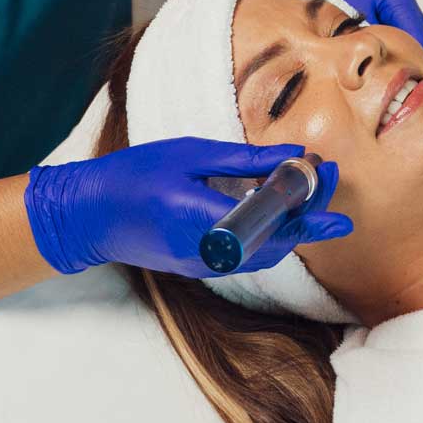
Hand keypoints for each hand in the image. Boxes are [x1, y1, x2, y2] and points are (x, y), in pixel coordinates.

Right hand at [25, 137, 350, 278]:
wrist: (89, 216)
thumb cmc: (134, 175)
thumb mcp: (188, 154)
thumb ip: (244, 160)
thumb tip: (294, 157)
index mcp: (202, 219)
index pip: (271, 225)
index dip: (309, 213)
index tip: (334, 194)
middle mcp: (207, 253)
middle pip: (276, 243)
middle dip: (309, 214)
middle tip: (331, 178)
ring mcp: (204, 267)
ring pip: (265, 253)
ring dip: (293, 225)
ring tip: (313, 190)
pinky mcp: (200, 268)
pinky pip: (248, 255)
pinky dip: (270, 233)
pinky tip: (280, 208)